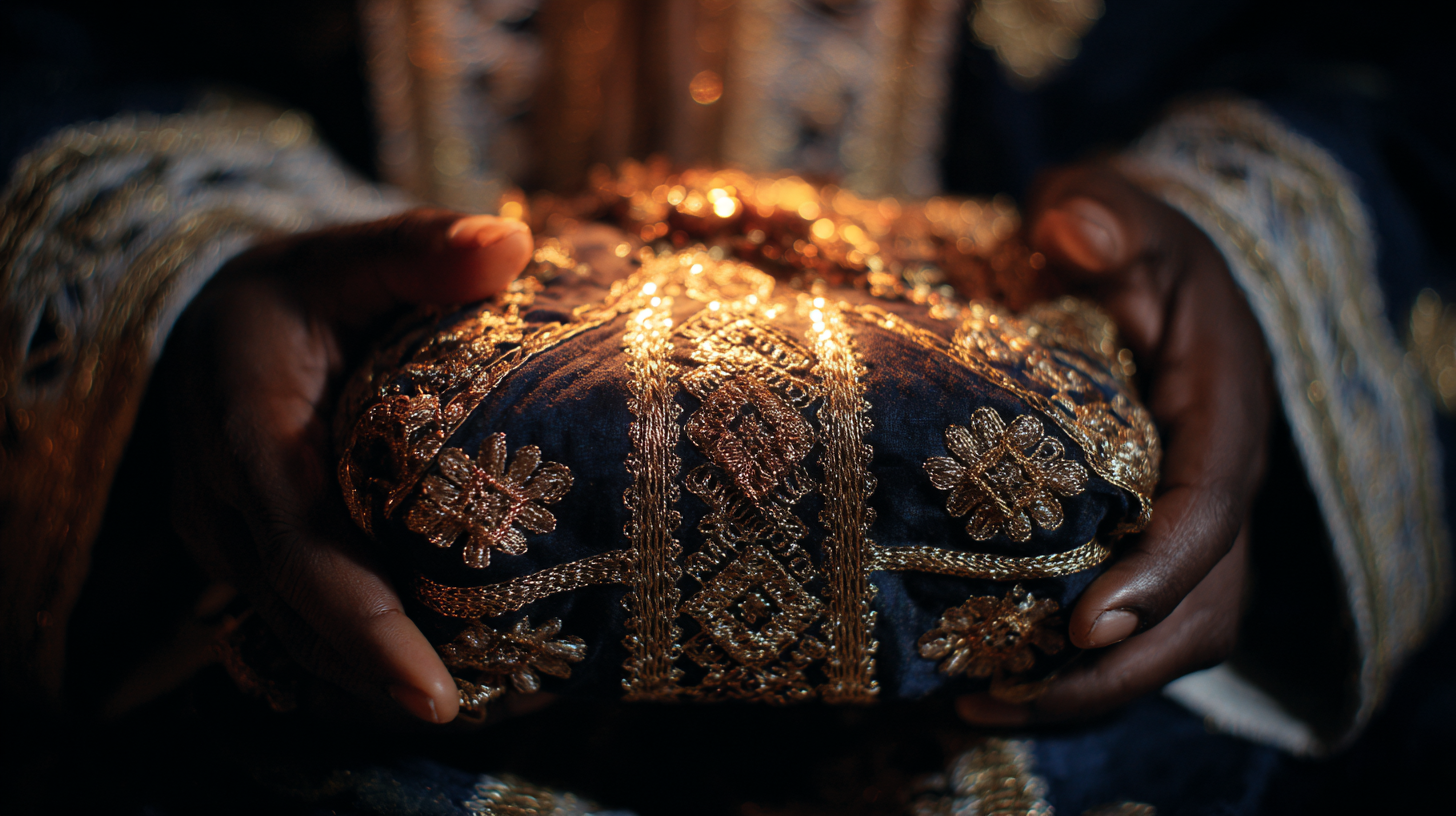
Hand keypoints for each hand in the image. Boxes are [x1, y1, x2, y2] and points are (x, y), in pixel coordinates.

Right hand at [166, 209, 531, 724]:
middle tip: (475, 710)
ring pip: (292, 637)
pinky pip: (294, 630)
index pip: (298, 543)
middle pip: (298, 615)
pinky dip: (352, 662)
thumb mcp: (344, 254)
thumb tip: (510, 246)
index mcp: (242, 426)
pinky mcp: (246, 561)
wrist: (210, 327)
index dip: (361, 622)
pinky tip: (425, 679)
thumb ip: (419, 251)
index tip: (429, 686)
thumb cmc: (293, 293)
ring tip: (470, 706)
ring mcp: (226, 542)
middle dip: (376, 675)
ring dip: (367, 682)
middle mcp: (221, 502)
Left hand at [957, 164, 1271, 724]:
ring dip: (1089, 689)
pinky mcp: (1145, 545)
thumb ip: (1100, 215)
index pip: (1211, 507)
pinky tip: (986, 686)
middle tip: (1006, 692)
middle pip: (1202, 605)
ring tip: (979, 704)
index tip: (1087, 623)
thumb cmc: (1121, 242)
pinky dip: (1073, 673)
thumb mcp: (1115, 210)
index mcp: (1220, 408)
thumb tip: (1074, 231)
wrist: (1134, 270)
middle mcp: (1215, 481)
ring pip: (1173, 637)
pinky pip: (1134, 630)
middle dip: (1118, 666)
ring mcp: (1185, 523)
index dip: (1161, 572)